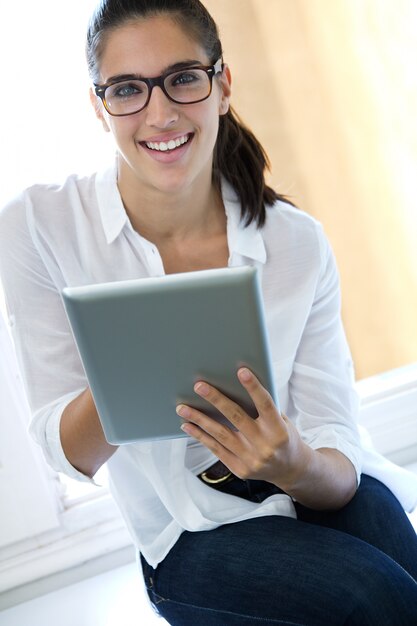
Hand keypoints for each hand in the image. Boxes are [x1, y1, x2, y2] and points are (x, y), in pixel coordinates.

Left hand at [176, 367, 310, 488]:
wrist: (289, 470)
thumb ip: (263, 408)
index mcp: (279, 430)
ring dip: (199, 419)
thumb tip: (234, 386)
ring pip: (220, 434)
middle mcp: (265, 446)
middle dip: (216, 400)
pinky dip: (200, 436)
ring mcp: (251, 459)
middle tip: (199, 385)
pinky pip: (216, 449)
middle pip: (236, 418)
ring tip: (182, 407)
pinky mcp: (240, 469)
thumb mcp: (282, 421)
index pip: (265, 404)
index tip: (241, 371)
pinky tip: (188, 425)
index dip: (254, 387)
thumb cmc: (283, 437)